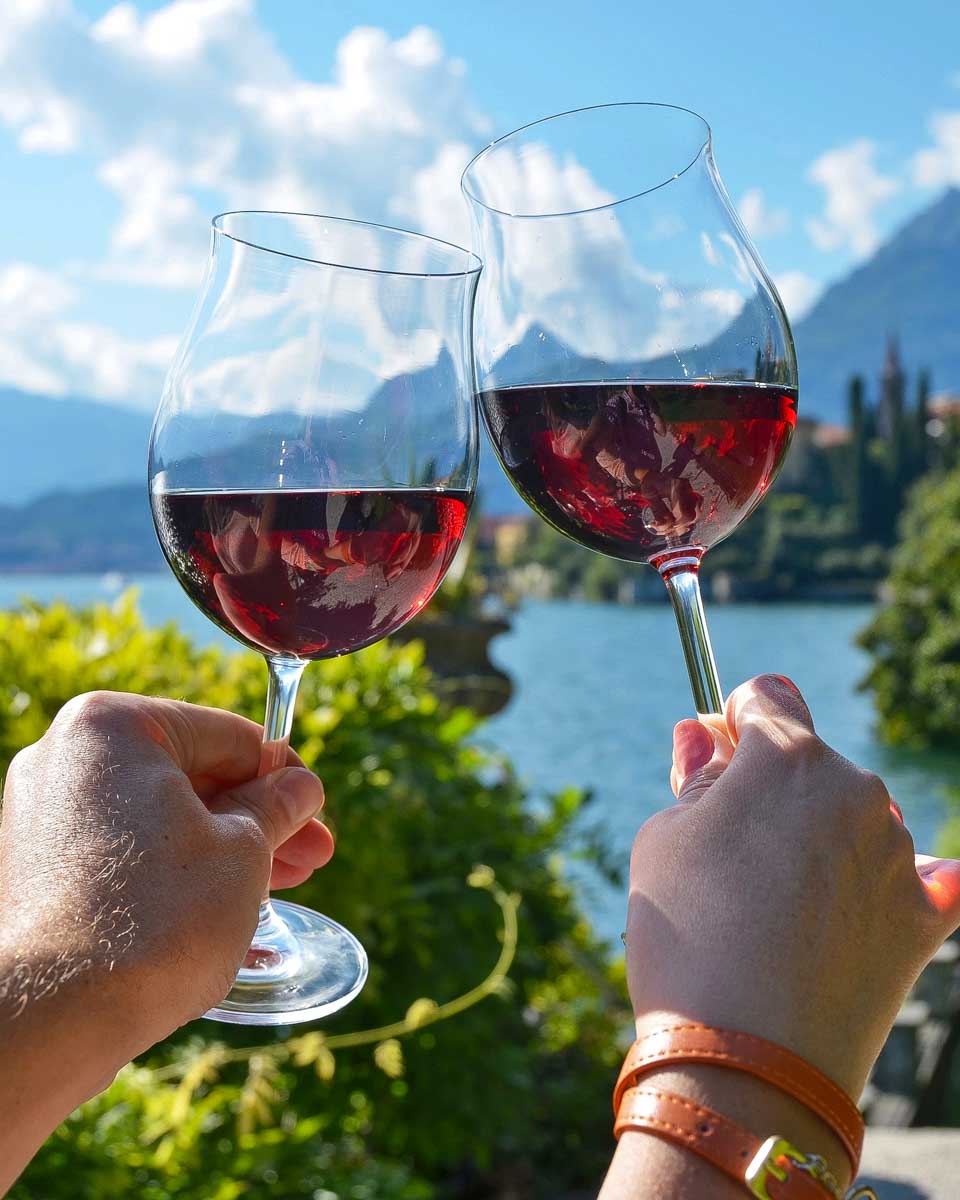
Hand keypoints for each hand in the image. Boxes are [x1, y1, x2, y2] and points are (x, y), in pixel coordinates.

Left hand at [0, 691, 332, 1067]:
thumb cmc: (156, 917)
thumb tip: (300, 787)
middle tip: (311, 854)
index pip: (225, 735)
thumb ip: (275, 808)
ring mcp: (42, 815)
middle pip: (189, 775)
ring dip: (222, 845)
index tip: (314, 810)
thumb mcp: (243, 850)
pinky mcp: (35, 868)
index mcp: (113, 726)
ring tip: (277, 885)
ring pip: (157, 816)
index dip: (281, 774)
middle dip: (256, 817)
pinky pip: (122, 851)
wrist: (55, 1017)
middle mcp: (65, 757)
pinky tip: (219, 903)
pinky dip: (172, 868)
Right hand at [627, 673, 959, 1098]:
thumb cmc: (686, 938)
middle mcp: (856, 789)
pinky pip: (920, 876)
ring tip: (775, 910)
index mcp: (787, 758)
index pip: (767, 697)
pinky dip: (890, 884)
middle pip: (812, 762)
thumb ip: (694, 776)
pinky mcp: (925, 916)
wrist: (746, 1064)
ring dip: (822, 839)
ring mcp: (899, 852)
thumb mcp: (662, 841)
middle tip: (730, 855)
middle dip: (773, 790)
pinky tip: (857, 912)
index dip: (734, 722)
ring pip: (855, 817)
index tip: (715, 761)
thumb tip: (703, 733)